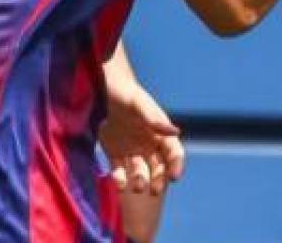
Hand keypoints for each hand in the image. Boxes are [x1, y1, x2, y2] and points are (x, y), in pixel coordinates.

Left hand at [99, 77, 184, 194]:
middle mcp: (149, 144)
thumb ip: (155, 118)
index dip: (176, 165)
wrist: (104, 89)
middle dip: (158, 180)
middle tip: (154, 191)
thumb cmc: (126, 94)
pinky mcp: (115, 153)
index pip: (173, 153)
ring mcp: (132, 150)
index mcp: (160, 133)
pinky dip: (120, 179)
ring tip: (136, 187)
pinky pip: (119, 170)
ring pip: (140, 172)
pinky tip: (119, 184)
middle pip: (158, 167)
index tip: (174, 177)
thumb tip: (176, 132)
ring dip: (140, 181)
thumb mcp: (139, 103)